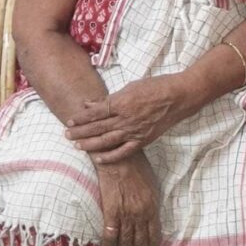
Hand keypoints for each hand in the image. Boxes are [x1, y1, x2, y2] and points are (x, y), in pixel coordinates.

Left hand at [66, 74, 190, 161]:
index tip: (70, 120)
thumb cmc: (156, 87)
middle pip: (97, 127)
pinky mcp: (143, 139)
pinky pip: (124, 151)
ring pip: (106, 141)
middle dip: (80, 131)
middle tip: (66, 135)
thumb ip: (112, 98)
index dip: (81, 117)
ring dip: (90, 144)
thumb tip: (94, 104)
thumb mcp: (131, 86)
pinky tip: (99, 159)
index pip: (96, 112)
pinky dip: (111, 156)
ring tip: (77, 146)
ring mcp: (134, 131)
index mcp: (121, 103)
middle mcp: (125, 119)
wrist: (178, 97)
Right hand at [96, 153, 160, 245]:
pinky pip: (109, 234)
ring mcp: (125, 213)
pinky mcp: (110, 210)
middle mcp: (140, 213)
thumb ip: (151, 202)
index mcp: (152, 207)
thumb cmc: (136, 165)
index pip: (154, 236)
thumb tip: (151, 216)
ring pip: (125, 243)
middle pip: (140, 243)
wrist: (118, 156)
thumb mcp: (151, 183)